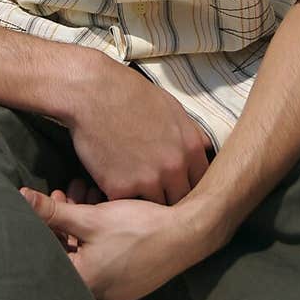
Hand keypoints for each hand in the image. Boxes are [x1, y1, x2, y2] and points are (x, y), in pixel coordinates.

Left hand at [21, 186, 194, 299]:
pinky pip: (101, 262)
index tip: (46, 201)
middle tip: (65, 194)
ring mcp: (112, 292)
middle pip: (66, 256)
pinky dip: (95, 239)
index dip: (43, 225)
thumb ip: (54, 211)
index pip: (47, 256)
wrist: (186, 235)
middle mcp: (95, 295)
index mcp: (82, 283)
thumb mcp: (91, 217)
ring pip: (84, 256)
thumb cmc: (138, 228)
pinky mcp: (126, 285)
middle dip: (63, 222)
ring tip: (85, 196)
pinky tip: (100, 213)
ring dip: (79, 227)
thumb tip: (20, 198)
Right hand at [66, 57, 212, 204]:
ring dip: (143, 204)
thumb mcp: (172, 107)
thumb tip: (206, 146)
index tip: (175, 187)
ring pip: (153, 207)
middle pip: (180, 200)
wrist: (93, 92)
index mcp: (190, 148)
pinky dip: (118, 200)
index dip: (188, 187)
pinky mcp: (120, 188)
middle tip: (153, 193)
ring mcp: (148, 180)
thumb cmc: (130, 93)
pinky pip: (124, 205)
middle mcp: (174, 167)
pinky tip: (111, 186)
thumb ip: (191, 133)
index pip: (201, 183)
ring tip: (132, 196)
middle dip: (168, 199)